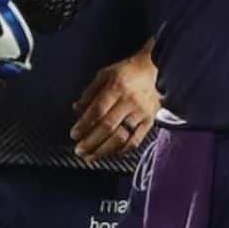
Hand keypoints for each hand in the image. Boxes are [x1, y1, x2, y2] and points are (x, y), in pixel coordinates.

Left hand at [70, 42, 158, 161]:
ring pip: (121, 137)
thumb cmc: (126, 72)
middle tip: (79, 150)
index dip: (84, 124)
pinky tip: (109, 154)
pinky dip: (120, 151)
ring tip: (90, 157)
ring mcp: (141, 113)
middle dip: (90, 142)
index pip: (98, 110)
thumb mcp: (104, 75)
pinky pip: (135, 142)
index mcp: (117, 87)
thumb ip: (89, 93)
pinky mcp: (149, 122)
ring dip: (103, 151)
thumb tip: (76, 110)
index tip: (74, 134)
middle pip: (108, 126)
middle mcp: (130, 101)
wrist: (154, 70)